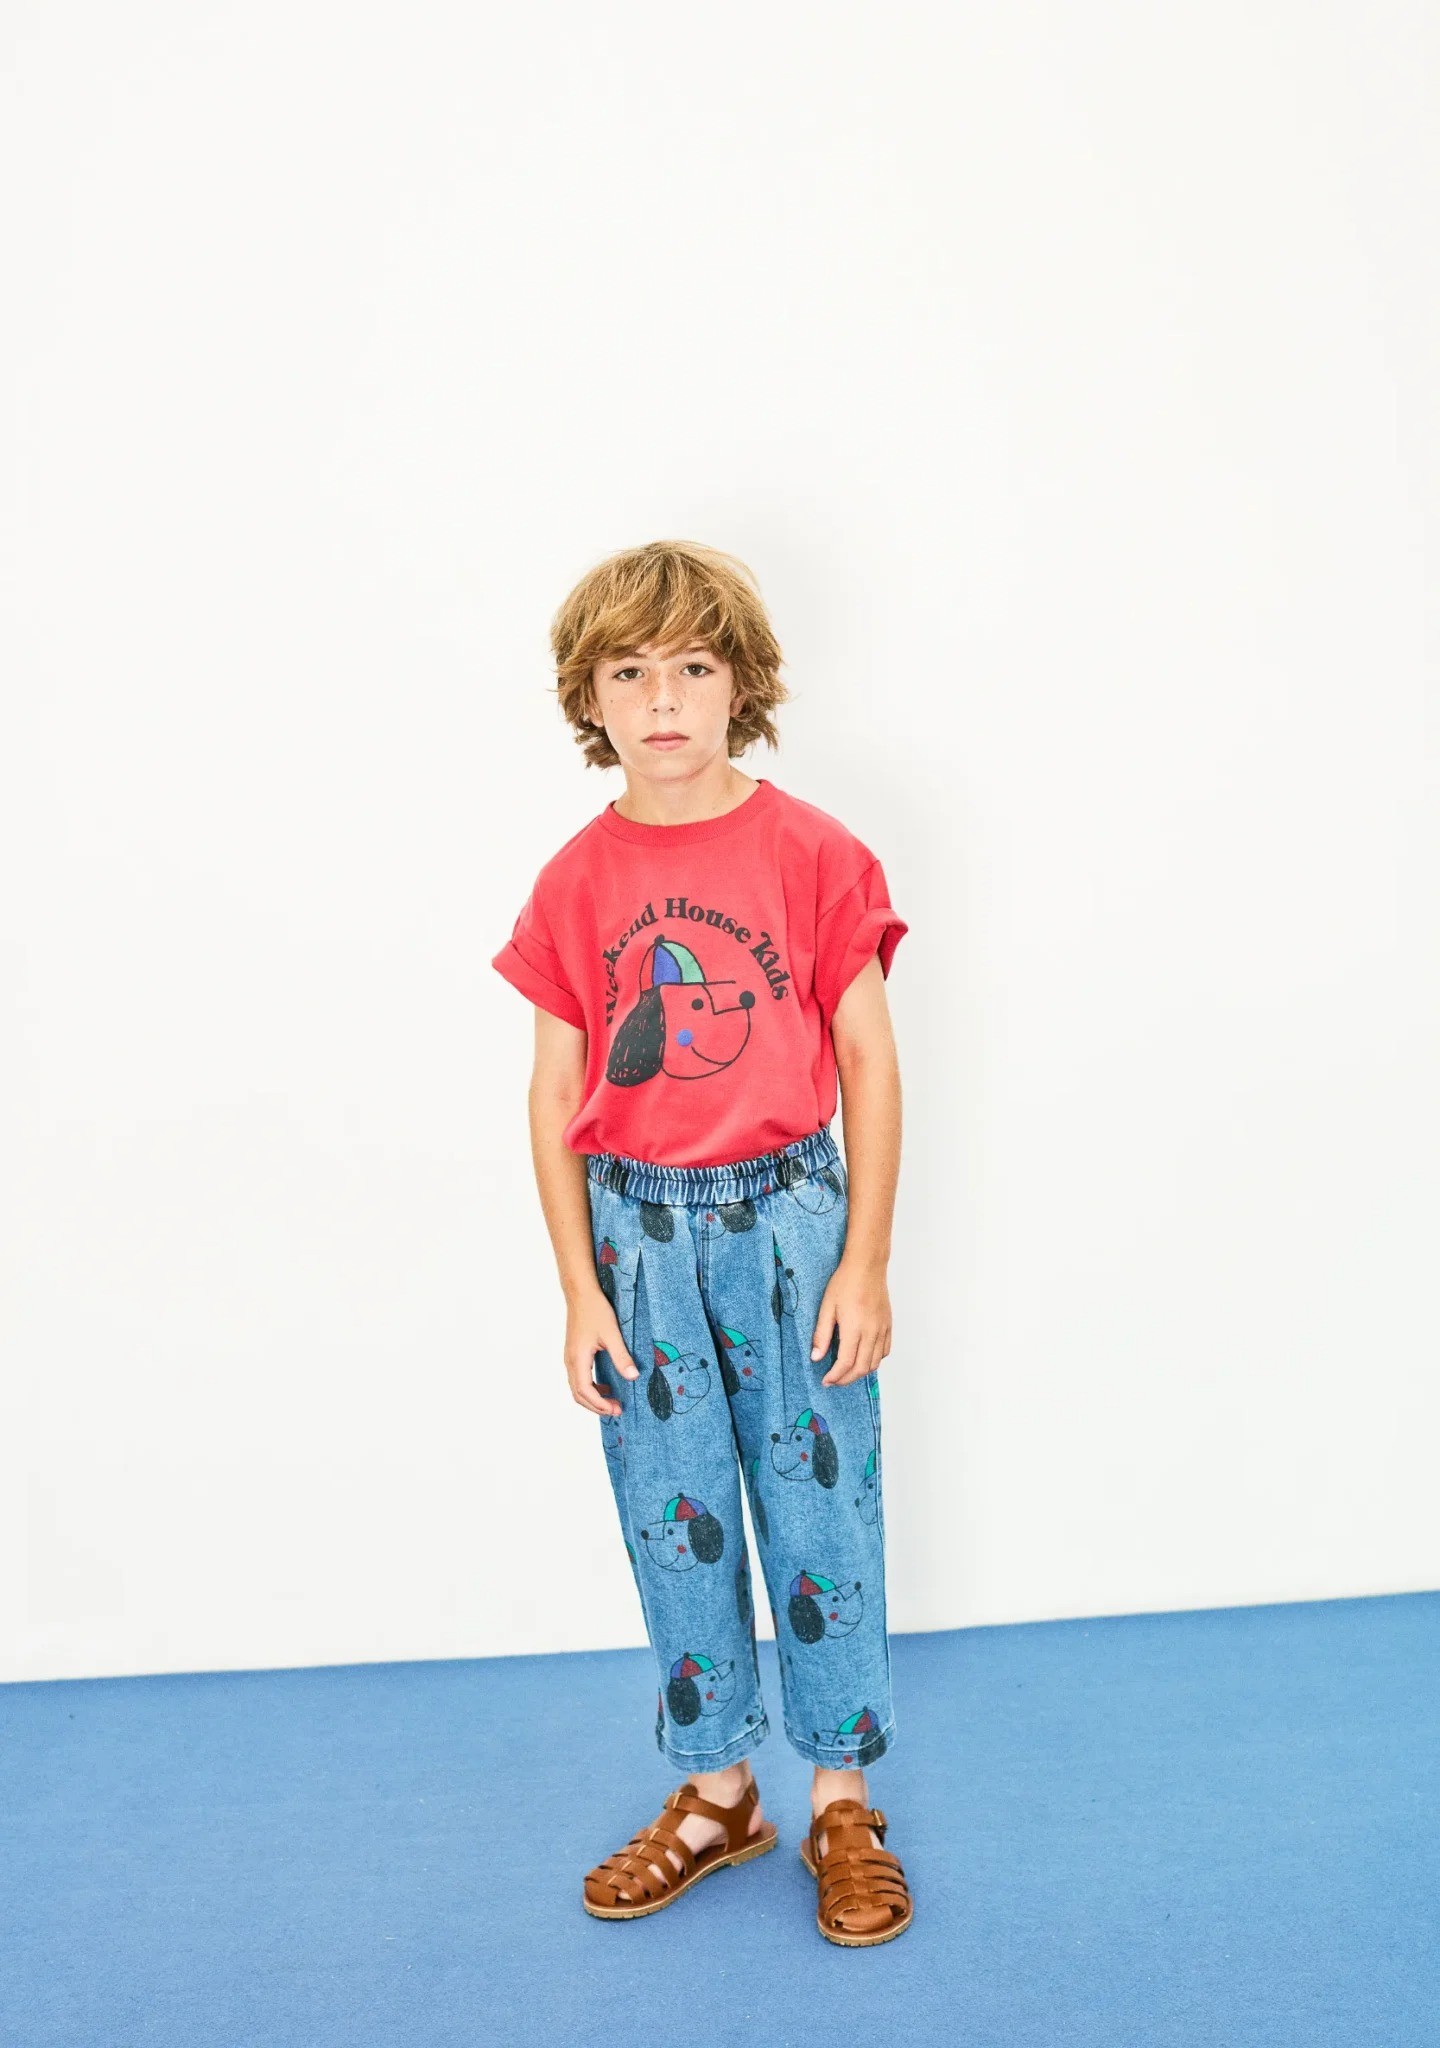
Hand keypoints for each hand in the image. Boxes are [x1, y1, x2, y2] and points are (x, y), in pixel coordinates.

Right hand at [565, 1287, 638, 1416]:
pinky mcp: (573, 1353)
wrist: (581, 1293)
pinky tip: (606, 1386)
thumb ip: (622, 1357)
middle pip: (579, 1395)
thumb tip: (633, 1376)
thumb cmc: (595, 1310)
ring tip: (613, 1401)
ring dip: (594, 1398)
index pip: (586, 1392)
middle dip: (597, 1406)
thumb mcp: (612, 1334)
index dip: (600, 1405)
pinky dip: (591, 1388)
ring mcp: (570, 1358)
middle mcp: (570, 1361)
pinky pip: (579, 1378)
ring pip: (577, 1388)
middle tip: (617, 1410)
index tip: (616, 1410)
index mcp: (578, 1359)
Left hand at [811, 1257, 891, 1386]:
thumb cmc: (845, 1283)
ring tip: (846, 1373)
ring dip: (861, 1372)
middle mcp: (871, 1332)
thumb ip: (821, 1334)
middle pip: (861, 1368)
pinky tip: (863, 1358)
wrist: (867, 1266)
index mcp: (854, 1328)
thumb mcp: (826, 1307)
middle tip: (833, 1381)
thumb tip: (816, 1357)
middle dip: (846, 1379)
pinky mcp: (888, 1325)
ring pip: (875, 1363)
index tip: (825, 1381)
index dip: (835, 1376)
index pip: (846, 1363)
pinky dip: (874, 1360)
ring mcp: (882, 1330)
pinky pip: (885, 1351)